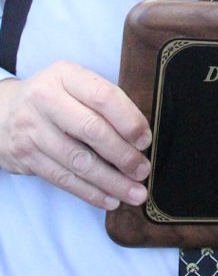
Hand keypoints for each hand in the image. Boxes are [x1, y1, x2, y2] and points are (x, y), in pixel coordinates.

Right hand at [0, 61, 151, 209]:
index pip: (103, 96)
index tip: (145, 140)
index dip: (128, 120)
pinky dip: (90, 192)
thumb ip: (104, 102)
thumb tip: (141, 135)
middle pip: (92, 130)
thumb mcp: (75, 85)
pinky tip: (110, 200)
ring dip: (111, 181)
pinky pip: (63, 179)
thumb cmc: (54, 98)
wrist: (1, 112)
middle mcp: (45, 100)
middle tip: (143, 170)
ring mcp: (32, 130)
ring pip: (78, 161)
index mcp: (65, 76)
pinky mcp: (25, 157)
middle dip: (123, 155)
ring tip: (135, 193)